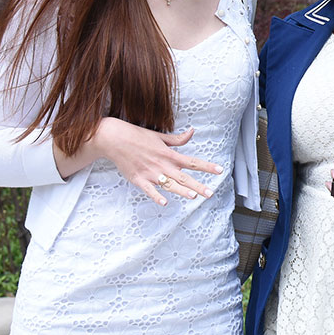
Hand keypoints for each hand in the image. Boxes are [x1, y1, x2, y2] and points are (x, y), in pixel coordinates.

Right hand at [63, 117, 222, 205]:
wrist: (114, 139)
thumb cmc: (137, 136)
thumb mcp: (159, 136)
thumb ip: (177, 139)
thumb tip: (192, 132)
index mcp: (169, 154)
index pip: (192, 162)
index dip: (207, 166)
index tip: (220, 170)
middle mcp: (162, 165)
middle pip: (184, 177)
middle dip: (199, 185)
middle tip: (211, 193)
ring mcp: (150, 173)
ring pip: (169, 185)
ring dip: (182, 191)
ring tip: (194, 196)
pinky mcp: (138, 179)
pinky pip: (149, 190)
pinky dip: (156, 196)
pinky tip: (164, 203)